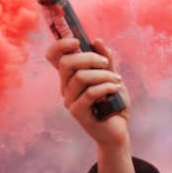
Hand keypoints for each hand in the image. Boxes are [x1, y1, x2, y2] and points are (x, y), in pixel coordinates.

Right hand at [45, 37, 138, 172]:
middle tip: (107, 63)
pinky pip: (90, 93)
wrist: (119, 131)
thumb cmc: (114, 104)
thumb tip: (97, 41)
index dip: (60, 45)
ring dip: (103, 74)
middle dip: (90, 58)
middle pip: (66, 63)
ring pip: (81, 77)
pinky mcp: (78, 113)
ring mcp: (69, 101)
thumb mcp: (112, 77)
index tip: (78, 41)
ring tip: (117, 80)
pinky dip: (106, 86)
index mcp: (70, 77)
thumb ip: (106, 60)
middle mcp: (65, 88)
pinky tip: (116, 89)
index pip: (53, 57)